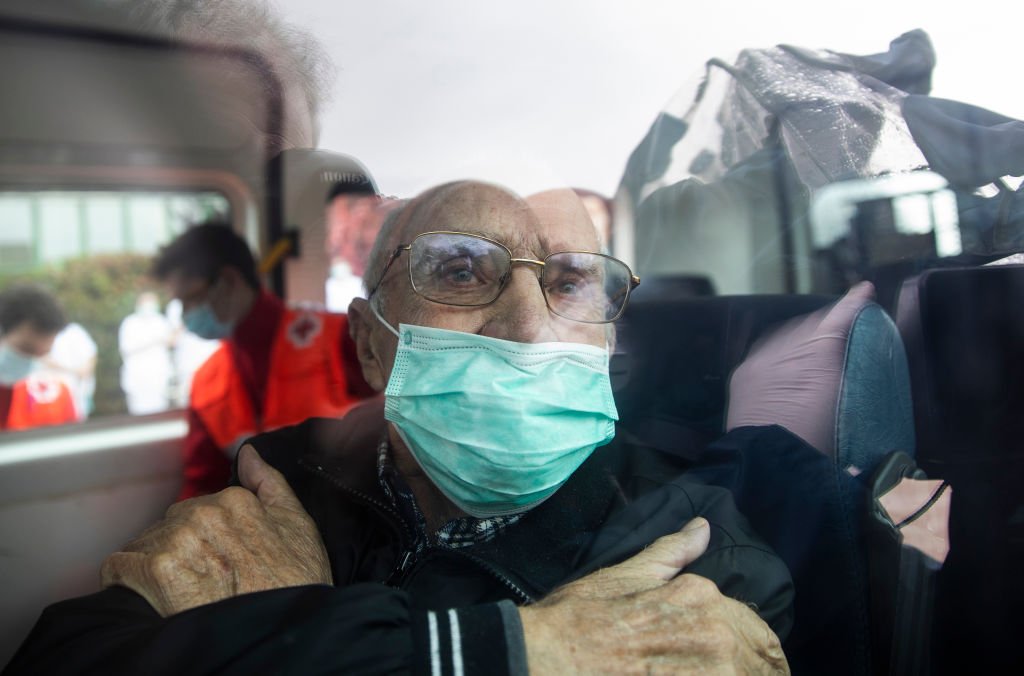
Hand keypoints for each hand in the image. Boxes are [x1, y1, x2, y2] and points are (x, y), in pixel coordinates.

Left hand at [100, 445, 331, 616]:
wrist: (282, 628)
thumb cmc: (295, 583)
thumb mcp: (299, 527)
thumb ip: (271, 483)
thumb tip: (249, 453)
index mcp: (234, 500)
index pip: (200, 510)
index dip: (204, 538)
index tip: (213, 561)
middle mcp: (204, 513)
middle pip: (170, 526)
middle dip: (177, 549)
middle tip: (196, 581)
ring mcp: (178, 540)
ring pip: (145, 544)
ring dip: (151, 566)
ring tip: (173, 592)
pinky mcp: (156, 570)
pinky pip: (119, 566)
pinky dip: (123, 579)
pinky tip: (143, 594)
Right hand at [519, 518, 788, 674]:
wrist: (544, 658)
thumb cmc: (579, 618)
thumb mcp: (625, 575)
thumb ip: (671, 554)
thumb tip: (702, 528)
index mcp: (705, 600)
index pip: (762, 639)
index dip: (761, 660)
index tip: (747, 670)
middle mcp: (716, 638)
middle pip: (762, 669)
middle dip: (753, 673)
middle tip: (713, 669)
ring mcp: (707, 673)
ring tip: (692, 674)